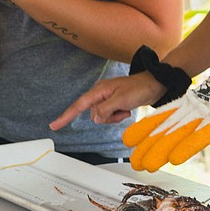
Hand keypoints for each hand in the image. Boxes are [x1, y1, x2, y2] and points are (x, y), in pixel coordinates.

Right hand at [50, 71, 166, 129]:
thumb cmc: (140, 88)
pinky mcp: (114, 103)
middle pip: (94, 115)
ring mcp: (107, 98)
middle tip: (122, 109)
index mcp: (99, 90)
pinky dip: (118, 116)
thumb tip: (95, 118)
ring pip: (102, 117)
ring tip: (126, 108)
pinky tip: (127, 109)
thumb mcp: (122, 100)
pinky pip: (110, 116)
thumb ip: (106, 110)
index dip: (65, 116)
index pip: (78, 105)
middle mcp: (101, 94)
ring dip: (114, 117)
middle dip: (107, 117)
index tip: (54, 125)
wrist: (155, 85)